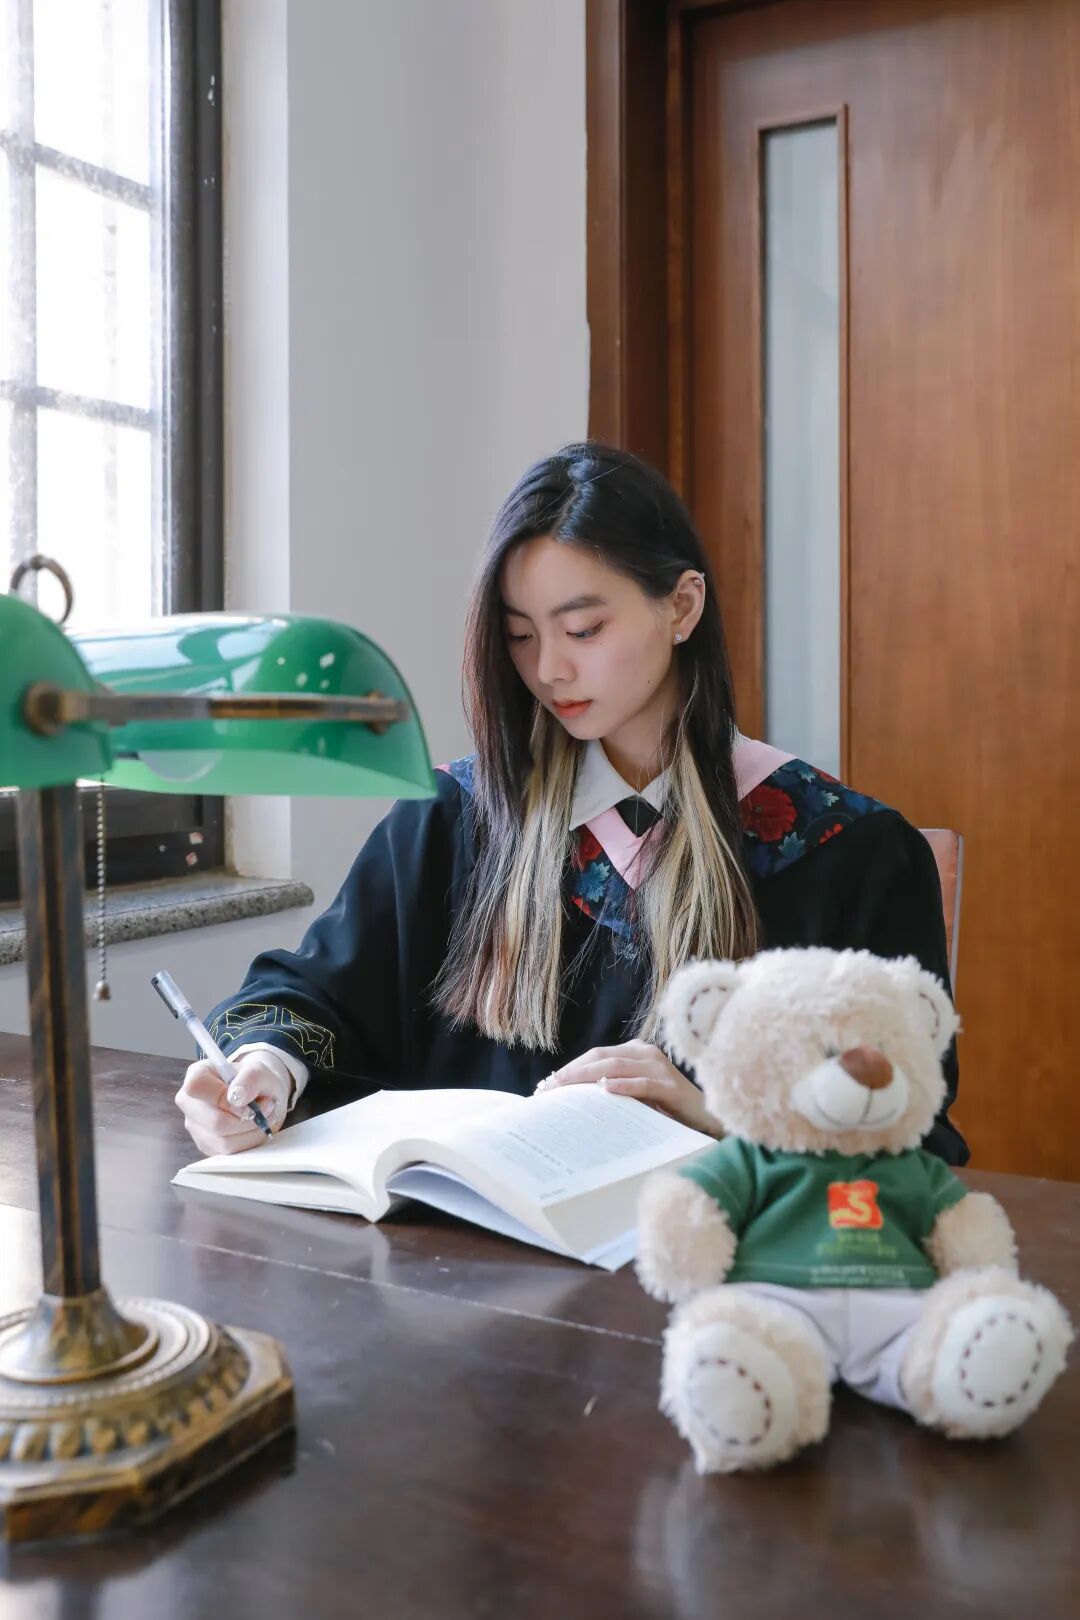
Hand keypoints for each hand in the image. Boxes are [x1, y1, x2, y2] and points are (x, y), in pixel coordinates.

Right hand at [174, 1053, 290, 1156]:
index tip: (245, 1098)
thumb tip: (237, 1096)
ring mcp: (194, 1125)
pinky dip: (248, 1141)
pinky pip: (229, 1152)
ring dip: (251, 1131)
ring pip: (223, 1141)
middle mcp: (189, 1101)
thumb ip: (251, 1077)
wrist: (260, 1096)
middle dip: (247, 1118)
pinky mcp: (205, 1145)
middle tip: (265, 1107)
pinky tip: (253, 1128)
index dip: (222, 1097)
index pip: (196, 1087)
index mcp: (197, 1074)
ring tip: (261, 1116)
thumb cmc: (255, 1081)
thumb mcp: (260, 1070)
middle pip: (214, 1121)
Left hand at [535, 1040, 721, 1136]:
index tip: (547, 1084)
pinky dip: (623, 1087)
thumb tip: (571, 1101)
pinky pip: (643, 1084)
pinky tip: (605, 1091)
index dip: (571, 1067)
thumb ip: (611, 1090)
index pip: (596, 1054)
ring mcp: (660, 1069)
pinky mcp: (671, 1087)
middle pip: (602, 1057)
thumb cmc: (666, 1109)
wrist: (706, 1122)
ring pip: (617, 1067)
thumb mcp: (634, 1096)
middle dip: (573, 1072)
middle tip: (549, 1088)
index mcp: (636, 1052)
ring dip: (588, 1077)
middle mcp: (647, 1054)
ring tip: (566, 1088)